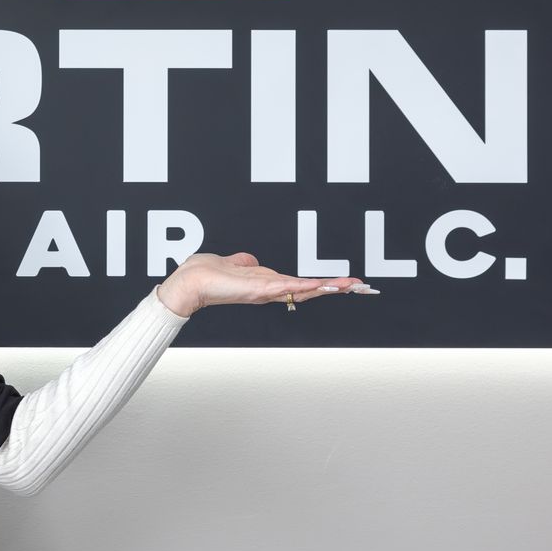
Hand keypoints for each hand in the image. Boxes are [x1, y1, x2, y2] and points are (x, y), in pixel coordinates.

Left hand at [155, 251, 370, 317]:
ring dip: (329, 287)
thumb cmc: (206, 275)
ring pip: (304, 289)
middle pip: (311, 290)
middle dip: (337, 288)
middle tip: (362, 287)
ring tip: (352, 286)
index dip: (324, 284)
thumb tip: (250, 259)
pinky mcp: (258, 288)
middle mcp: (270, 289)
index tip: (346, 283)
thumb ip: (244, 262)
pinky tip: (322, 285)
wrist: (189, 283)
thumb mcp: (231, 263)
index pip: (302, 284)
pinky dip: (305, 286)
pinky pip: (287, 286)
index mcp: (266, 283)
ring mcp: (266, 290)